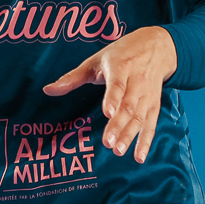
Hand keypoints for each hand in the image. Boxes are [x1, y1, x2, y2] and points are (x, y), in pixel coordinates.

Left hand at [41, 27, 176, 162]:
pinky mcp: (154, 104)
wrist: (156, 46)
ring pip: (139, 117)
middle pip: (128, 105)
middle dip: (118, 125)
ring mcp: (147, 94)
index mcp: (120, 66)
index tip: (108, 113)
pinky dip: (146, 141)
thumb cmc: (121, 53)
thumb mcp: (96, 60)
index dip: (113, 98)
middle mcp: (136, 81)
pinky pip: (151, 124)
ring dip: (130, 135)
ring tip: (119, 151)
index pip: (117, 84)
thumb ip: (72, 77)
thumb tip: (48, 90)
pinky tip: (139, 157)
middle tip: (108, 143)